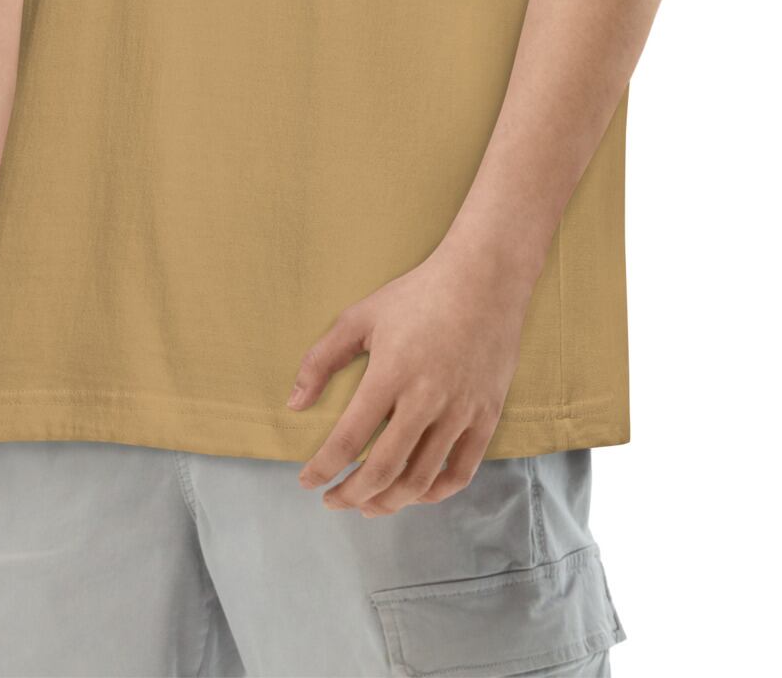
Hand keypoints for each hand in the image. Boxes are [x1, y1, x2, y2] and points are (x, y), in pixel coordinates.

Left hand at [285, 242, 533, 513]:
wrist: (484, 278)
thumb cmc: (417, 294)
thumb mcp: (361, 316)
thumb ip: (322, 360)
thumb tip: (294, 404)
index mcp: (390, 373)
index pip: (348, 438)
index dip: (323, 468)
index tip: (306, 481)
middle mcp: (426, 399)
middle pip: (383, 469)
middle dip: (351, 494)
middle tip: (333, 501)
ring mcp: (460, 411)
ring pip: (421, 480)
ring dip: (389, 501)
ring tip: (368, 504)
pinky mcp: (487, 415)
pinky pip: (461, 472)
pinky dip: (435, 493)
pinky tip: (414, 493)